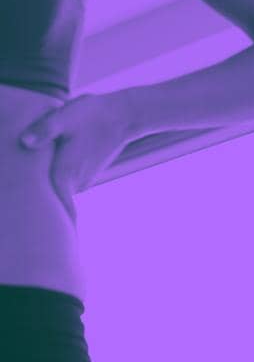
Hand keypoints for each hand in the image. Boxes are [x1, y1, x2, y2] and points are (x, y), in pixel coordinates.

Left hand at [19, 92, 133, 222]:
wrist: (121, 117)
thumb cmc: (91, 115)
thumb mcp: (63, 117)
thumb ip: (43, 130)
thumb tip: (24, 142)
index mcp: (65, 173)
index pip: (57, 209)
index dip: (53, 227)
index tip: (49, 246)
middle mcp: (75, 182)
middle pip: (53, 202)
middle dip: (43, 211)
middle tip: (27, 228)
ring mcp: (82, 180)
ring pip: (59, 192)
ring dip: (49, 195)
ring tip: (30, 202)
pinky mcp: (85, 174)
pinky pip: (66, 184)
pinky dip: (57, 186)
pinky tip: (46, 178)